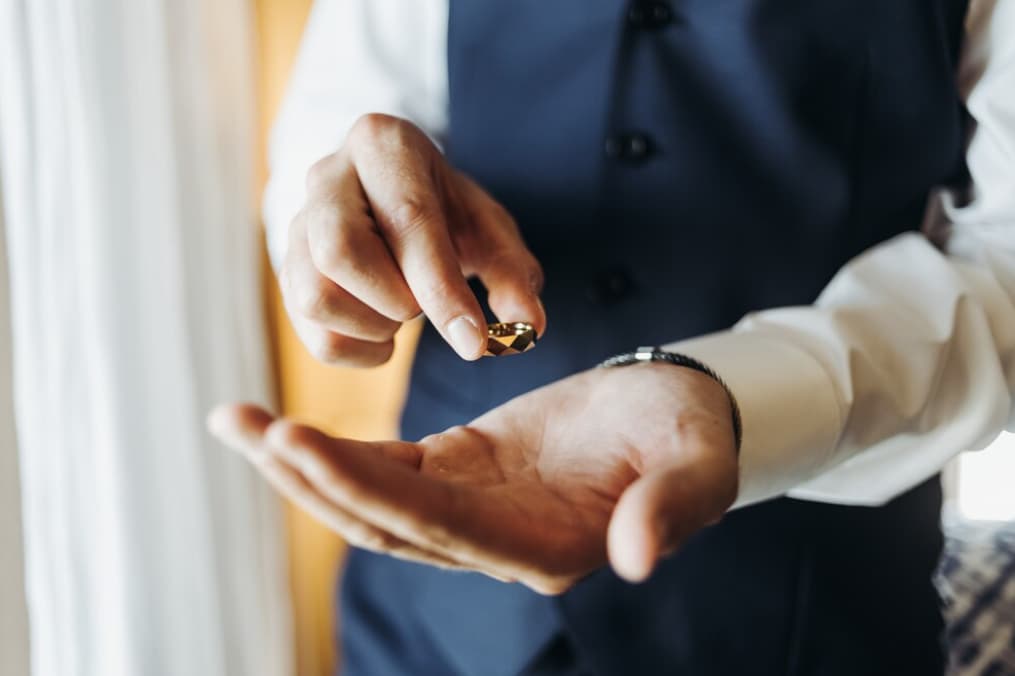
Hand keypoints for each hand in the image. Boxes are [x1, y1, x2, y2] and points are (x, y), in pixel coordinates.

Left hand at [209, 364, 738, 593]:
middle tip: (242, 425)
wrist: (670, 413)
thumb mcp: (695, 462)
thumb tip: (639, 558)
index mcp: (545, 546)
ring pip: (372, 502)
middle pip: (385, 522)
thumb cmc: (689, 434)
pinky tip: (284, 431)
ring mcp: (470, 511)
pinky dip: (334, 452)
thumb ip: (673, 506)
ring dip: (304, 468)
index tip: (299, 443)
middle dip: (310, 476)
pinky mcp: (457, 472)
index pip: (439, 527)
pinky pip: (385, 470)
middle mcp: (495, 542)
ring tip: (237, 423)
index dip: (366, 489)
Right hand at [281, 113, 545, 365]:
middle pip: (340, 252)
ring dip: (372, 326)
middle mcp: (327, 175)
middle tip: (424, 305)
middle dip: (395, 300)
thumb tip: (529, 327)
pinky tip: (383, 336)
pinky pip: (309, 328)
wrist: (394, 200)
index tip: (474, 343)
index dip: (440, 289)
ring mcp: (297, 222)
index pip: (406, 219)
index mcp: (383, 144)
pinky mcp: (286, 267)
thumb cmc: (447, 212)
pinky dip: (355, 349)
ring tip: (403, 314)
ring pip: (314, 295)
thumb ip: (512, 274)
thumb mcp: (489, 230)